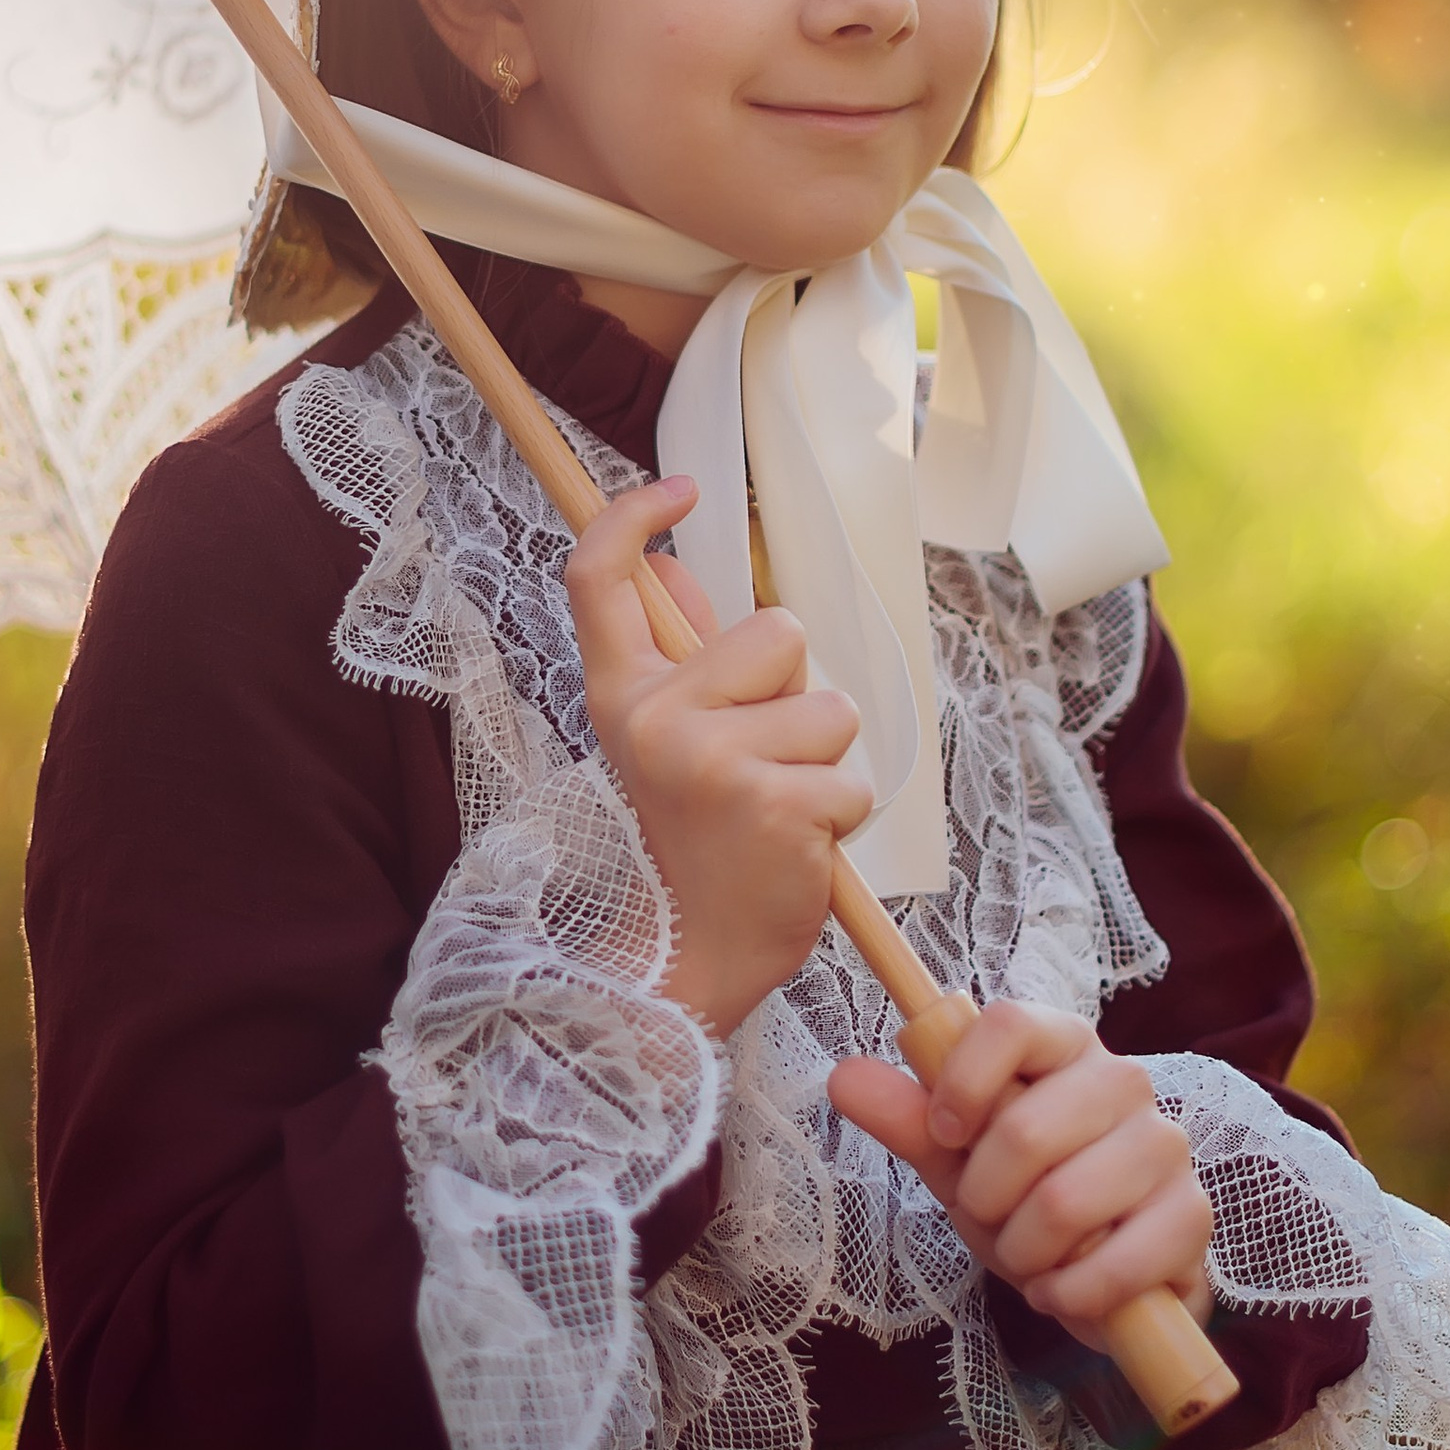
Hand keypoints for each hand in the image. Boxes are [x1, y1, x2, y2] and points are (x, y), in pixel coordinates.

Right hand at [565, 477, 872, 1036]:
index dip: (633, 517)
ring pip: (829, 707)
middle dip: (795, 693)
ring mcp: (710, 758)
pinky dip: (841, 816)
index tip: (679, 488)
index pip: (598, 580)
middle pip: (777, 631)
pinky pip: (852, 776)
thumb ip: (682, 660)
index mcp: (619, 696)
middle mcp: (653, 717)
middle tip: (758, 765)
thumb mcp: (666, 746)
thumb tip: (675, 567)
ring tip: (778, 812)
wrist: (689, 961)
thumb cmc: (689, 846)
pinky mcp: (773, 803)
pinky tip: (796, 848)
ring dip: (825, 763)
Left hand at [828, 1002, 1213, 1350]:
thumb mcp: (958, 1160)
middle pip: (1026, 1126)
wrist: (1098, 1273)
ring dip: (1024, 1250)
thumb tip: (843, 1075)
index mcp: (1063, 1045)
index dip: (962, 1080)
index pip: (1010, 1023)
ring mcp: (1166, 1146)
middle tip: (989, 1215)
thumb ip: (907, 1118)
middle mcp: (1124, 1081)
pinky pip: (1117, 1262)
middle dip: (985, 1196)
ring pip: (1065, 1200)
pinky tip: (1060, 1292)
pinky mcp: (1193, 1215)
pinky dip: (1070, 1292)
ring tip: (1027, 1255)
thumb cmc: (1024, 1197)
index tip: (943, 1133)